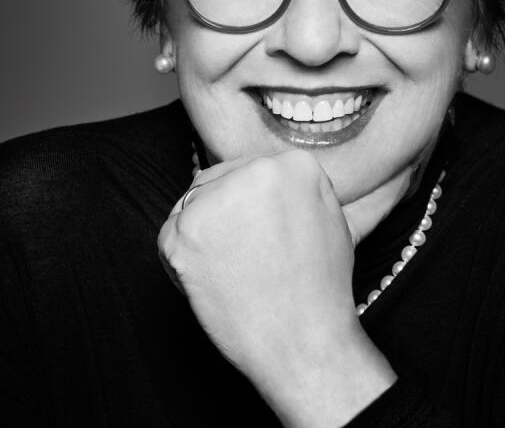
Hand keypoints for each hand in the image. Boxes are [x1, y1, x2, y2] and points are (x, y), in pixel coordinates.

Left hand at [159, 150, 394, 426]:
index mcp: (296, 165)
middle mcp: (255, 172)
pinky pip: (169, 234)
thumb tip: (305, 179)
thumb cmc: (320, 288)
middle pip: (219, 180)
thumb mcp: (334, 221)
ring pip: (192, 204)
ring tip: (234, 266)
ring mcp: (216, 202)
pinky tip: (214, 278)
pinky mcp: (183, 234)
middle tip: (247, 255)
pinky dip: (182, 258)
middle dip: (225, 214)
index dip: (253, 205)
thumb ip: (305, 190)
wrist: (303, 339)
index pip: (254, 169)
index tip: (262, 234)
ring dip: (203, 232)